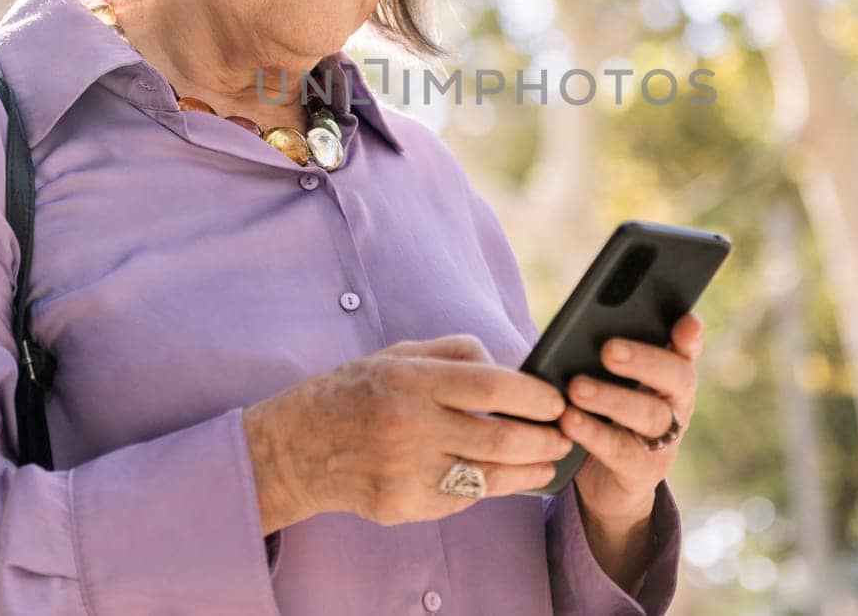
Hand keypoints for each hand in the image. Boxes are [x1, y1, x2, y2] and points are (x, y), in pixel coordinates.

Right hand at [243, 334, 572, 530]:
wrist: (293, 448)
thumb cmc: (354, 392)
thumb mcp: (398, 353)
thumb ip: (456, 352)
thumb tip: (511, 366)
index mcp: (410, 379)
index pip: (491, 385)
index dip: (534, 395)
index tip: (556, 400)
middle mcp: (409, 425)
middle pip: (500, 438)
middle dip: (545, 439)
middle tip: (564, 435)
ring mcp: (405, 471)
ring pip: (488, 477)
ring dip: (529, 471)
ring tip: (549, 462)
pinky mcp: (401, 505)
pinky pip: (461, 499)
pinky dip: (488, 487)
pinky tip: (505, 478)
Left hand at [558, 313, 704, 524]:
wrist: (606, 481)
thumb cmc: (605, 414)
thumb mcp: (608, 381)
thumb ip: (607, 356)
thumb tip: (581, 328)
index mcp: (670, 375)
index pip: (687, 349)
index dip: (691, 337)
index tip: (685, 322)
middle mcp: (676, 404)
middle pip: (676, 377)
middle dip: (643, 361)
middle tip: (608, 349)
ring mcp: (664, 441)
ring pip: (649, 415)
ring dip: (611, 399)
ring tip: (576, 387)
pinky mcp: (642, 471)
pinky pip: (620, 451)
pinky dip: (593, 434)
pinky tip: (569, 420)